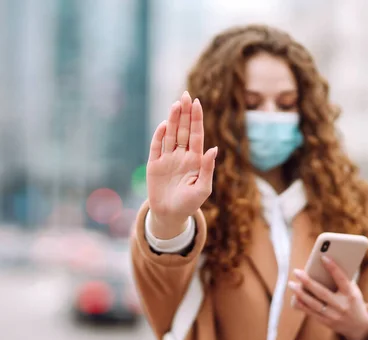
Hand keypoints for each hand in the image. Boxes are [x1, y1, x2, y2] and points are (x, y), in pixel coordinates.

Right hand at [147, 91, 217, 238]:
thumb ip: (208, 168)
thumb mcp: (203, 189)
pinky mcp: (154, 164)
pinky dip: (159, 135)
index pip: (196, 135)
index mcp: (195, 160)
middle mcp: (181, 155)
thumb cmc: (189, 204)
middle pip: (183, 130)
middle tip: (186, 95)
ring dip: (173, 119)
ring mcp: (167, 159)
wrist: (170, 216)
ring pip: (170, 134)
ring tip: (176, 104)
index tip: (197, 103)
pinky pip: (156, 146)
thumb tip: (214, 149)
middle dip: (185, 113)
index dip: (197, 119)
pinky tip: (164, 124)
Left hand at [288, 255, 367, 339]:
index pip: (341, 279)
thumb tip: (322, 266)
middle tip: (296, 272)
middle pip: (322, 292)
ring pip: (313, 304)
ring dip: (300, 293)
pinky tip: (294, 297)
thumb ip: (342, 280)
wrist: (359, 326)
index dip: (333, 268)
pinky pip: (311, 312)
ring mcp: (333, 315)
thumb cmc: (352, 301)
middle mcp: (342, 306)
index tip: (323, 257)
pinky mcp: (326, 322)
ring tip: (291, 284)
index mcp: (351, 295)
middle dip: (308, 282)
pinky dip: (301, 304)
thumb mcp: (354, 291)